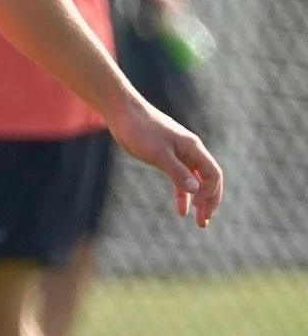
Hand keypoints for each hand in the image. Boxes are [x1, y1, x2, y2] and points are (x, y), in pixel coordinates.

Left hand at [109, 94, 222, 226]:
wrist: (123, 113)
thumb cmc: (141, 130)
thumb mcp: (159, 153)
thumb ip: (177, 171)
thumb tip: (196, 190)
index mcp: (194, 149)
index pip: (213, 174)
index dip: (211, 192)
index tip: (199, 206)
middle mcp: (190, 152)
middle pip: (208, 180)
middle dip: (209, 201)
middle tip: (204, 222)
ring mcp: (179, 155)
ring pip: (194, 181)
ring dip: (197, 200)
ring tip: (198, 221)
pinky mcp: (165, 157)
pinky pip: (179, 179)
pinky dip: (182, 194)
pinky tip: (181, 210)